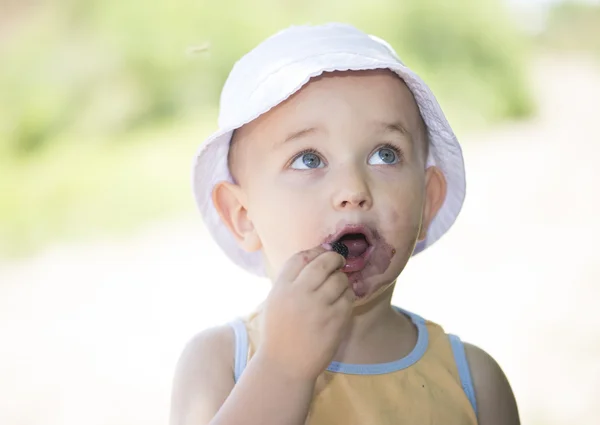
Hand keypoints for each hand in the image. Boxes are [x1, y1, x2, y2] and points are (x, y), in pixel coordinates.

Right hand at [256, 246, 354, 381]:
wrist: (285, 364)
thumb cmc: (280, 332)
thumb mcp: (276, 301)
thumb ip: (291, 281)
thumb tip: (315, 257)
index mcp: (281, 287)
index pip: (301, 257)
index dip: (315, 251)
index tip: (323, 253)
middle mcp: (299, 293)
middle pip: (324, 263)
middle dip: (335, 259)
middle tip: (338, 262)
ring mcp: (318, 307)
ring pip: (340, 279)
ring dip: (342, 280)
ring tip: (337, 288)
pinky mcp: (335, 320)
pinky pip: (348, 298)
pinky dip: (347, 297)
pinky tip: (340, 303)